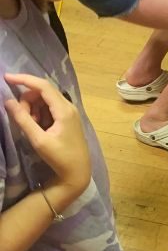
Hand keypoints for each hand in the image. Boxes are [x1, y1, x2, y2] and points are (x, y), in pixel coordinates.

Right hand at [5, 73, 90, 194]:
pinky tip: (39, 127)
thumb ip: (23, 120)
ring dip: (33, 107)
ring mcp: (70, 111)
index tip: (7, 78)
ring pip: (45, 99)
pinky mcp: (68, 118)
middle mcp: (69, 106)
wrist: (78, 172)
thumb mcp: (39, 140)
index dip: (24, 79)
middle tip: (23, 118)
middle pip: (43, 91)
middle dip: (28, 100)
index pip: (43, 86)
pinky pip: (50, 107)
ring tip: (32, 126)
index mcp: (64, 110)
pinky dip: (40, 113)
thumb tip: (8, 101)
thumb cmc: (60, 158)